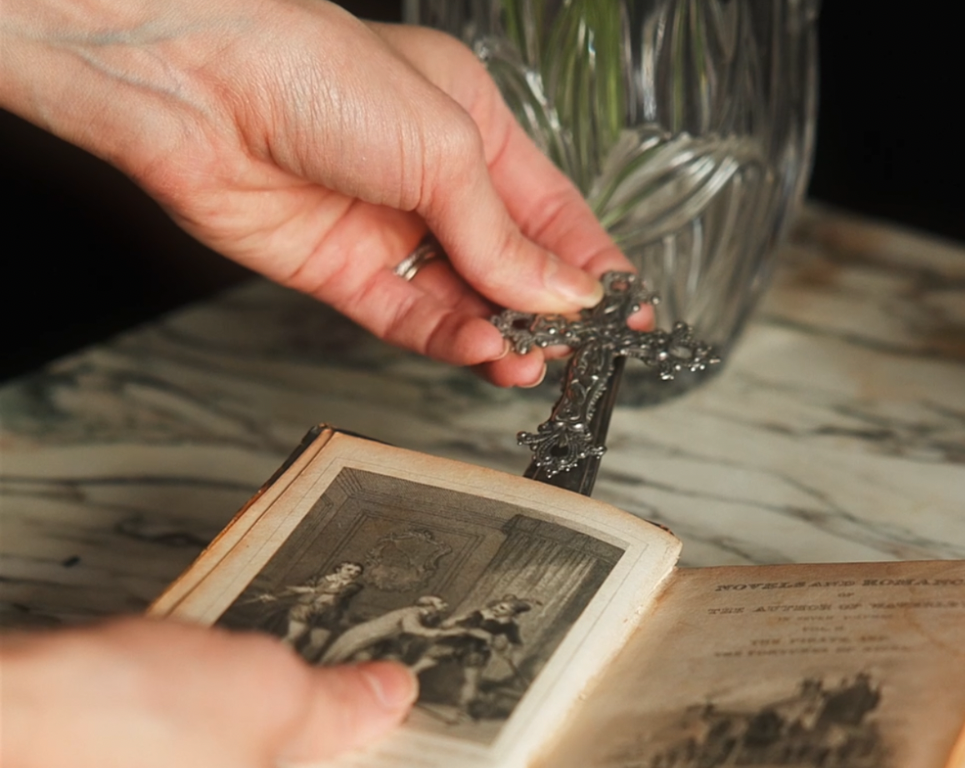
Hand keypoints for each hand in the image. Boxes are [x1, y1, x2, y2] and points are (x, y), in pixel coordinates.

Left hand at [0, 0, 632, 385]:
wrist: (201, 86)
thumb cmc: (317, 72)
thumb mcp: (446, 149)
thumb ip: (504, 235)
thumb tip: (561, 296)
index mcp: (472, 126)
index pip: (550, 212)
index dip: (591, 267)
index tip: (628, 314)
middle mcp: (431, 183)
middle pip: (509, 267)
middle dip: (547, 313)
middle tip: (578, 352)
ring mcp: (388, 233)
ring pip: (464, 303)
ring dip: (501, 336)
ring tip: (530, 361)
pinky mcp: (343, 276)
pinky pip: (412, 322)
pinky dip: (451, 342)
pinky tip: (482, 350)